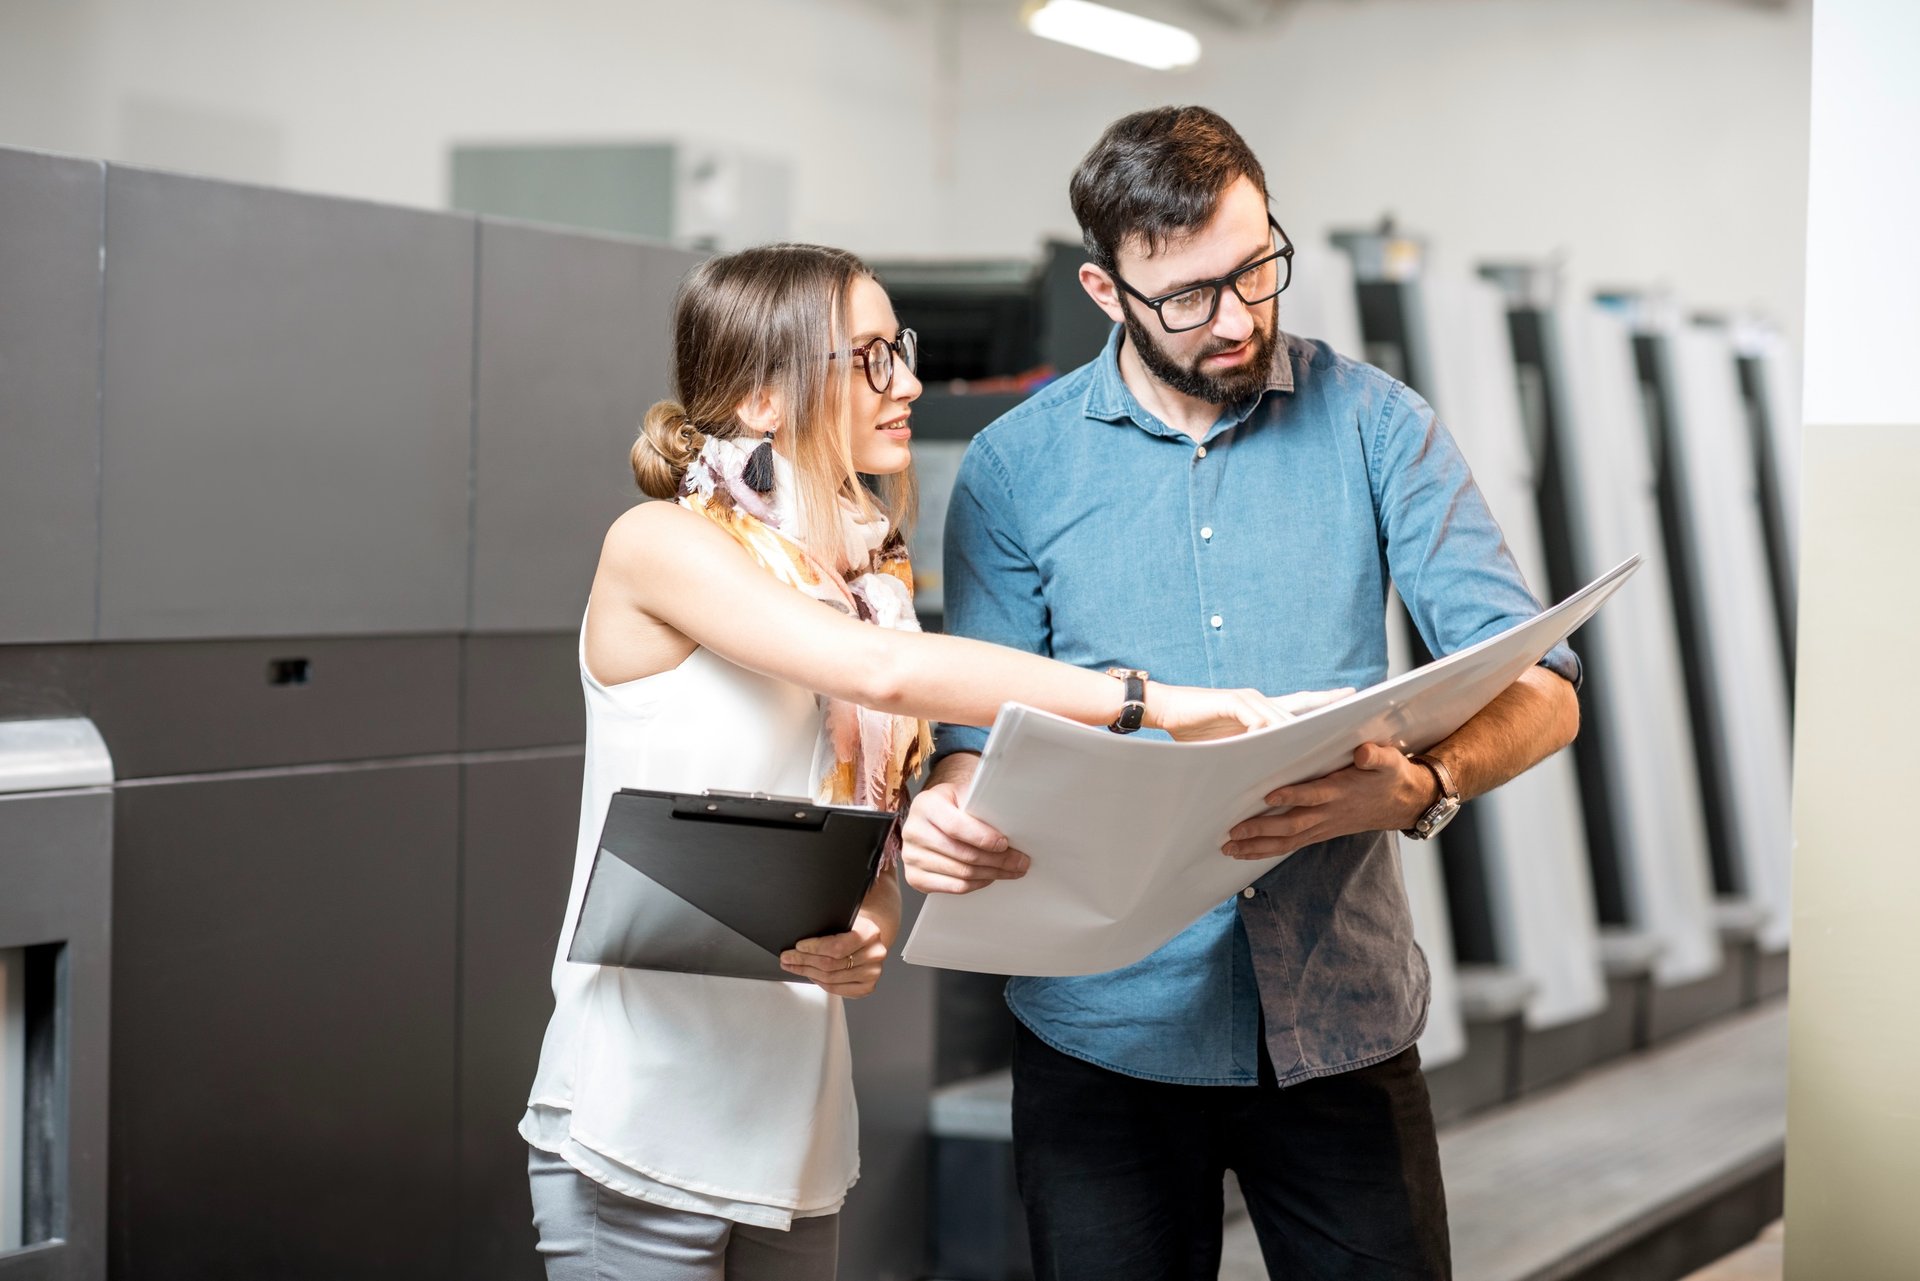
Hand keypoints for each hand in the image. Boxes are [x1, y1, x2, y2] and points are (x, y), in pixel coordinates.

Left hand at [781, 909, 888, 997]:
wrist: (870, 939)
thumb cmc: (854, 928)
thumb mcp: (844, 921)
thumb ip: (827, 929)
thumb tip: (798, 943)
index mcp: (870, 933)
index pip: (836, 947)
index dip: (813, 948)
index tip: (797, 946)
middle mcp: (874, 954)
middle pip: (830, 965)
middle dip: (803, 961)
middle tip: (788, 957)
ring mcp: (872, 973)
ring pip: (830, 979)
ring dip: (807, 972)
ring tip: (793, 966)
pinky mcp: (867, 987)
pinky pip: (836, 989)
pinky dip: (819, 982)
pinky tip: (810, 975)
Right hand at [901, 770, 1027, 895]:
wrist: (931, 818)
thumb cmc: (952, 806)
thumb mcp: (965, 796)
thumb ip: (982, 806)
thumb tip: (1013, 821)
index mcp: (926, 804)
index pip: (956, 827)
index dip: (983, 838)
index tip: (1005, 843)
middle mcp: (914, 830)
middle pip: (963, 854)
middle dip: (998, 860)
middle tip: (1020, 861)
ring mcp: (911, 856)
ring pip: (962, 873)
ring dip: (992, 874)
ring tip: (1011, 870)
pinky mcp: (915, 877)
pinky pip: (954, 887)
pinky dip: (977, 884)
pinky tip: (989, 876)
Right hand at [1149, 683, 1354, 741]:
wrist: (1164, 710)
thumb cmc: (1193, 731)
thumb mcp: (1228, 748)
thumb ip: (1249, 754)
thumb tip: (1269, 775)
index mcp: (1260, 712)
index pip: (1299, 707)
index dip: (1324, 702)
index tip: (1351, 700)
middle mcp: (1259, 703)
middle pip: (1299, 706)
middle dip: (1325, 707)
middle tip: (1352, 709)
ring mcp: (1247, 700)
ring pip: (1282, 715)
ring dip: (1302, 727)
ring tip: (1326, 733)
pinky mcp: (1232, 701)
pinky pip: (1256, 717)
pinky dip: (1268, 729)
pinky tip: (1279, 739)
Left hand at [1221, 741, 1433, 859]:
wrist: (1404, 803)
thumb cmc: (1391, 776)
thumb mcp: (1390, 760)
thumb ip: (1377, 756)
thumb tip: (1364, 752)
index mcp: (1341, 791)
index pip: (1314, 795)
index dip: (1293, 795)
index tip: (1269, 795)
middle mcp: (1329, 813)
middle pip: (1292, 824)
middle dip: (1262, 829)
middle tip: (1233, 832)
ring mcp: (1323, 826)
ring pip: (1288, 841)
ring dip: (1258, 846)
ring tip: (1229, 849)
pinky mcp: (1320, 832)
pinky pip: (1291, 845)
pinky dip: (1267, 851)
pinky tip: (1246, 853)